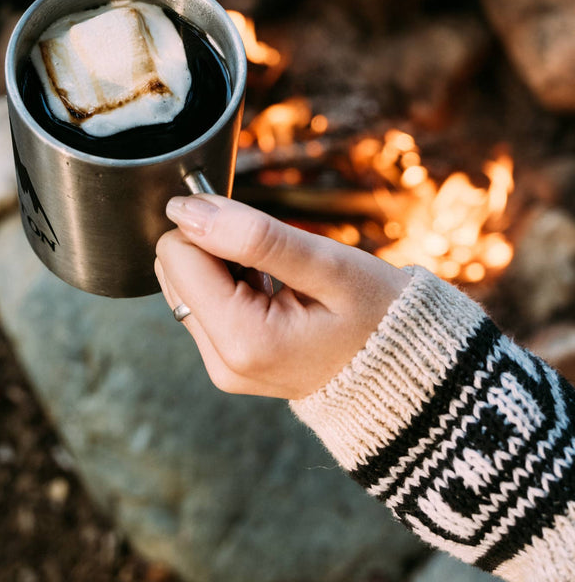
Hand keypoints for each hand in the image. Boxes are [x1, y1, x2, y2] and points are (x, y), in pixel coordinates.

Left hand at [154, 194, 407, 399]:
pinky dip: (232, 285)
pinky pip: (204, 303)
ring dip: (225, 266)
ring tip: (281, 279)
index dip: (215, 225)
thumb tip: (185, 211)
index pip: (177, 253)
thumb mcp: (327, 264)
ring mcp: (223, 367)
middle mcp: (222, 363)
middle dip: (218, 247)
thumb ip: (254, 236)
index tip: (262, 232)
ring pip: (185, 284)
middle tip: (278, 259)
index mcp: (243, 342)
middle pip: (175, 269)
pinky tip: (277, 293)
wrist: (407, 371)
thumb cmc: (378, 315)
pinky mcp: (228, 362)